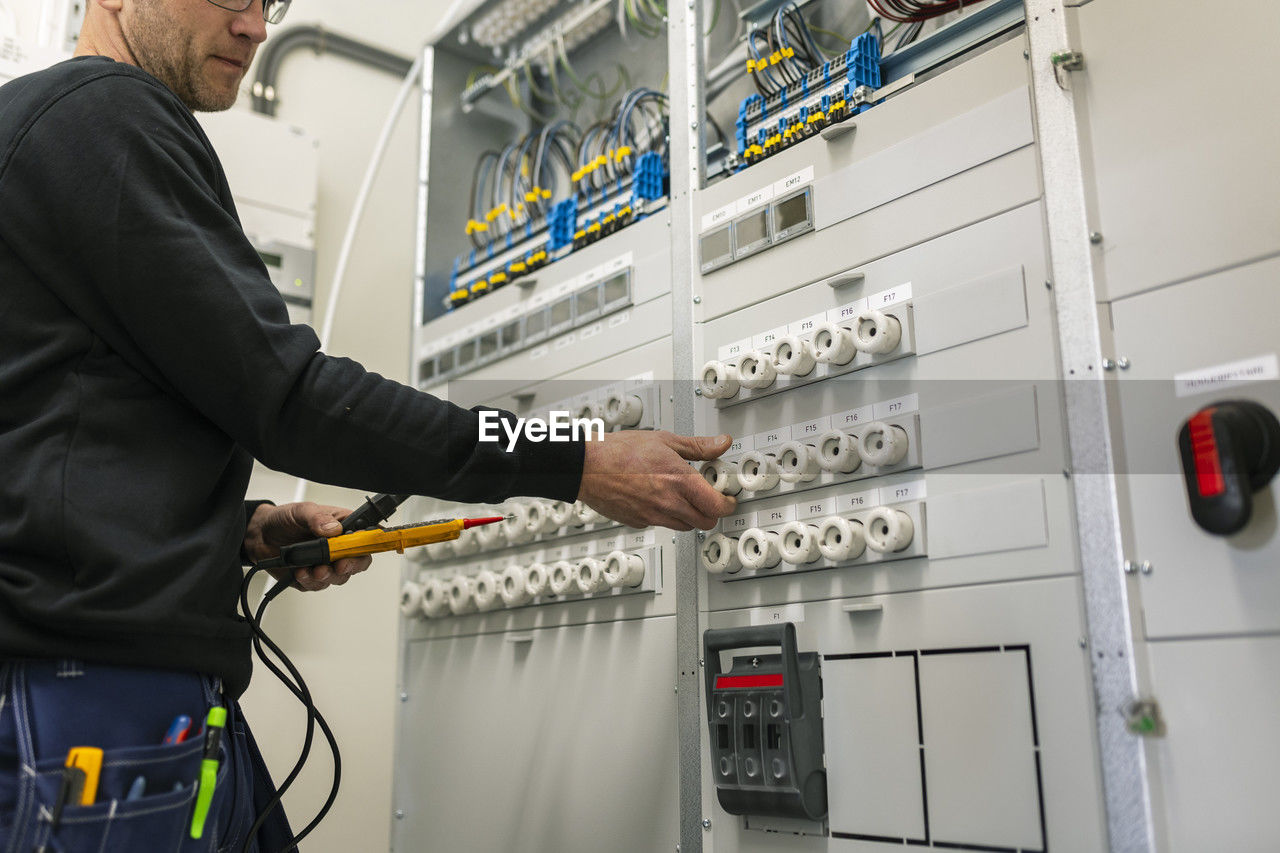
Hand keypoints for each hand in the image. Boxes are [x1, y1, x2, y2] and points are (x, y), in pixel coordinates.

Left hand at [244, 502, 372, 590]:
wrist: (260, 535)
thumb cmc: (285, 519)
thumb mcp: (302, 511)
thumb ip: (317, 518)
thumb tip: (333, 529)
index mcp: (344, 527)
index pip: (366, 537)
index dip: (370, 544)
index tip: (362, 549)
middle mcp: (338, 547)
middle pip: (358, 562)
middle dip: (350, 566)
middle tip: (339, 565)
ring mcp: (326, 564)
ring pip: (339, 577)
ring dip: (328, 575)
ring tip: (314, 570)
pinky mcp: (311, 577)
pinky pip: (317, 585)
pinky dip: (309, 580)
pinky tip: (300, 572)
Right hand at [577, 430, 736, 529]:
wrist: (586, 467)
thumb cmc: (619, 451)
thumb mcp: (664, 440)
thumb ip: (698, 446)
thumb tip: (721, 443)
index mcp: (679, 481)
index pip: (717, 506)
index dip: (728, 504)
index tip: (728, 498)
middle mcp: (668, 503)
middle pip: (704, 522)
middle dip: (711, 512)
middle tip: (708, 498)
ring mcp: (653, 516)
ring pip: (684, 526)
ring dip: (690, 515)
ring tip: (682, 496)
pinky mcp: (639, 522)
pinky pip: (661, 524)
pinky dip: (666, 515)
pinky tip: (658, 498)